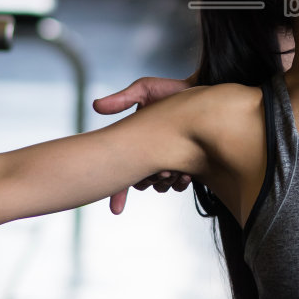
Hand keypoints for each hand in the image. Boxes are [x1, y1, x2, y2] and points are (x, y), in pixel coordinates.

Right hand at [94, 74, 195, 213]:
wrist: (203, 89)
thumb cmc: (172, 90)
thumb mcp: (144, 89)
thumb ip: (121, 99)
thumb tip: (95, 106)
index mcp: (135, 142)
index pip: (121, 170)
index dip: (117, 192)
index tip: (116, 209)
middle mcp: (150, 154)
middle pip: (140, 182)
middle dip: (147, 181)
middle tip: (159, 172)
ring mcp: (169, 160)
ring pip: (161, 185)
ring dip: (165, 182)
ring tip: (172, 170)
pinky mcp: (188, 162)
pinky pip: (181, 183)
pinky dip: (181, 182)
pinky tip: (187, 173)